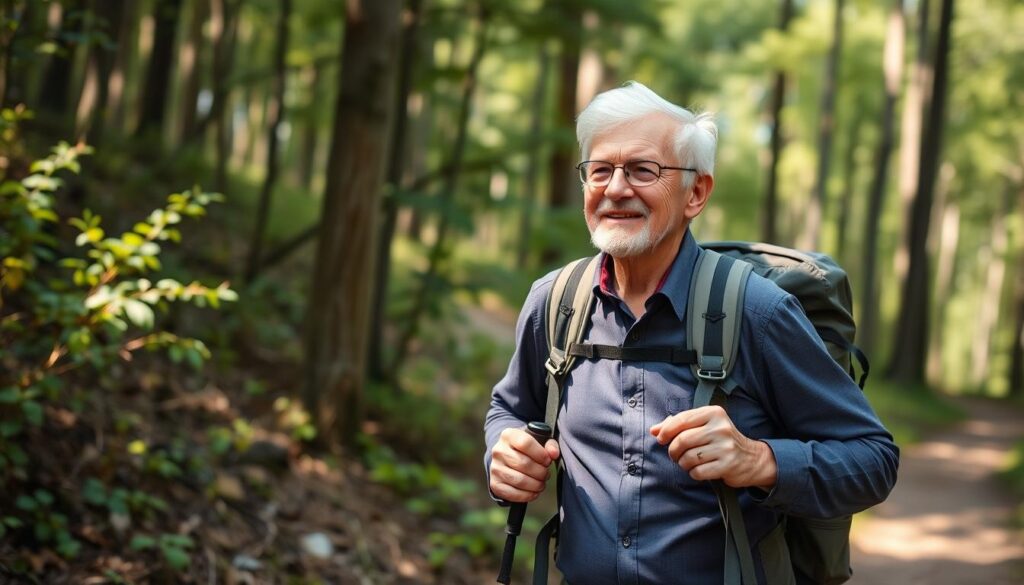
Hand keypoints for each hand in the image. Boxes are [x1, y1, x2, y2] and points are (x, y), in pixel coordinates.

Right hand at [489, 426, 560, 502]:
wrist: (508, 458)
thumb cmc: (528, 449)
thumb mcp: (539, 441)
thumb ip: (550, 445)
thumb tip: (554, 454)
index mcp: (508, 435)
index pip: (525, 443)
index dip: (541, 454)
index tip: (548, 460)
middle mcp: (498, 450)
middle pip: (523, 464)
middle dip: (540, 472)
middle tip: (546, 474)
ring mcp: (495, 468)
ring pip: (519, 480)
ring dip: (536, 484)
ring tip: (541, 483)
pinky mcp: (495, 484)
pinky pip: (512, 493)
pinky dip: (527, 495)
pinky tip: (534, 491)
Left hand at [650, 405, 776, 489]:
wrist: (752, 459)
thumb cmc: (721, 440)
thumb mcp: (704, 425)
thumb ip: (679, 425)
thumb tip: (654, 430)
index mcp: (714, 413)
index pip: (682, 419)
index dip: (666, 430)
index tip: (660, 439)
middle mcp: (721, 427)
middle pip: (683, 440)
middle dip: (673, 450)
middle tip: (675, 455)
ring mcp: (725, 446)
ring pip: (688, 457)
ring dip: (683, 463)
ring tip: (688, 462)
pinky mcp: (727, 465)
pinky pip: (698, 471)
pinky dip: (693, 473)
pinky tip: (700, 469)